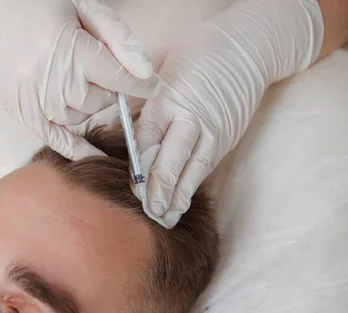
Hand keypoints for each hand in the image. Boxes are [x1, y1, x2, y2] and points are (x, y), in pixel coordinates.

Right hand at [0, 0, 160, 159]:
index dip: (141, 84)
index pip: (118, 78)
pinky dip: (74, 148)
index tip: (154, 86)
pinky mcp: (19, 111)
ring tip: (73, 78)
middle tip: (95, 67)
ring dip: (87, 103)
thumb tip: (146, 73)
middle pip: (100, 100)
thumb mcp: (85, 8)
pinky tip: (93, 155)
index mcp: (68, 48)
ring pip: (80, 117)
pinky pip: (54, 137)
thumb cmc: (42, 6)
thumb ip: (119, 39)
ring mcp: (32, 98)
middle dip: (107, 87)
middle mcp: (50, 78)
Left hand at [135, 0, 323, 227]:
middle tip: (151, 211)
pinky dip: (193, 186)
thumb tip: (111, 131)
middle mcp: (192, 117)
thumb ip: (138, 102)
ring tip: (166, 219)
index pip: (150, 136)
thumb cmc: (192, 57)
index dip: (140, 164)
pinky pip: (206, 165)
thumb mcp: (159, 70)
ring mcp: (213, 130)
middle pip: (175, 154)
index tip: (132, 188)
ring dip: (180, 195)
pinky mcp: (226, 139)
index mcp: (168, 98)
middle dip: (162, 185)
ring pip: (195, 166)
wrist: (245, 50)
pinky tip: (181, 205)